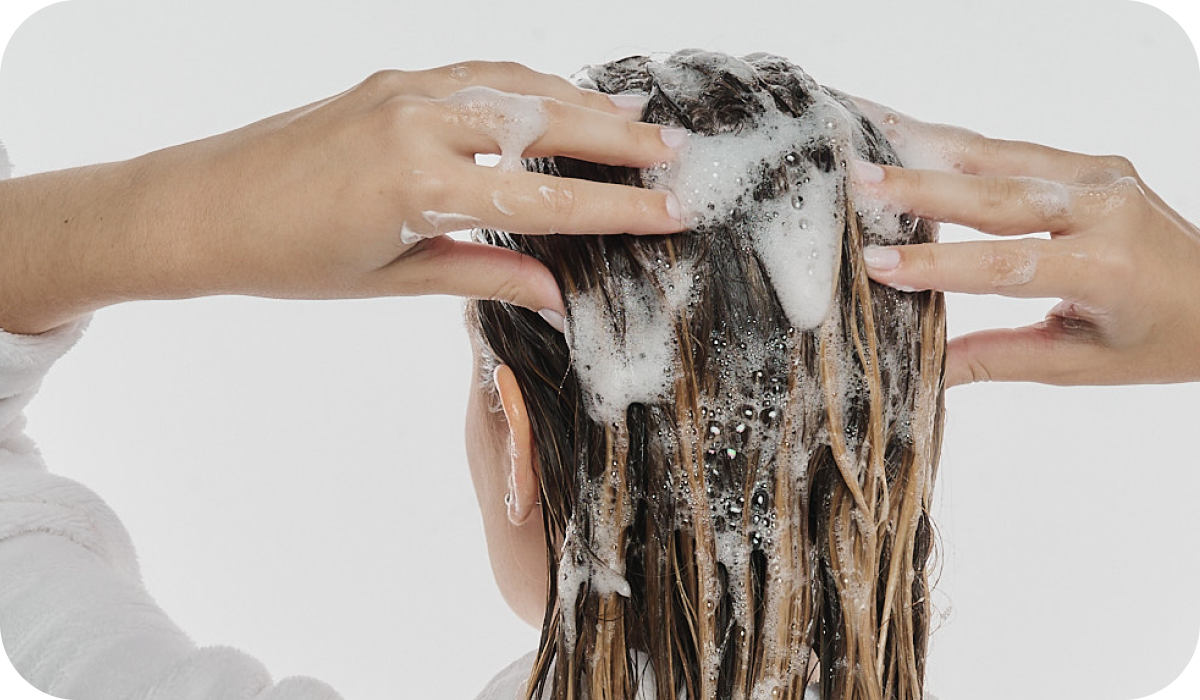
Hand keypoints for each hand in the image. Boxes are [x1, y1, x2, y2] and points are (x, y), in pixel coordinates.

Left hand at [0, 62, 685, 333]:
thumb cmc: (286, 257)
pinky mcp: (391, 78)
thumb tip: (559, 294)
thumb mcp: (392, 278)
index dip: (617, 210)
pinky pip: (478, 72)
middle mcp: (419, 122)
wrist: (199, 207)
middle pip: (546, 123)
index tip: (674, 212)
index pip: (545, 200)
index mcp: (419, 185)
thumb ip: (485, 278)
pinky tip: (559, 97)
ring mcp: (405, 89)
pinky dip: (529, 83)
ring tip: (639, 122)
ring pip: (518, 86)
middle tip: (678, 154)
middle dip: (619, 141)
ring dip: (583, 103)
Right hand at [849, 101, 1199, 386]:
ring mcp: (1103, 175)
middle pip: (998, 195)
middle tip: (859, 178)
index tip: (877, 265)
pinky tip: (909, 138)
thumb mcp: (1079, 364)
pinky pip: (1016, 152)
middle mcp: (1108, 208)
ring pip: (1002, 158)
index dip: (938, 267)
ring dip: (929, 150)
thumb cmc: (1160, 342)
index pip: (1007, 264)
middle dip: (922, 188)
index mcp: (1109, 268)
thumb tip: (923, 369)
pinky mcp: (1094, 162)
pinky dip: (958, 149)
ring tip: (868, 139)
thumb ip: (996, 359)